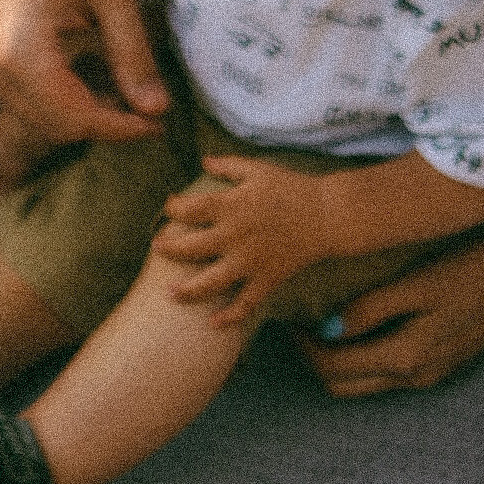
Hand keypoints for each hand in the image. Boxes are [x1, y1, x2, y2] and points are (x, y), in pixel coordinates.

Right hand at [0, 0, 169, 142]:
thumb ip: (132, 53)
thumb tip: (156, 110)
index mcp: (21, 52)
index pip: (79, 118)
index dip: (124, 128)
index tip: (162, 122)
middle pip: (58, 127)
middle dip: (106, 125)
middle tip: (150, 108)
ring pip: (40, 119)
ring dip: (83, 115)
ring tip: (125, 90)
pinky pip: (25, 99)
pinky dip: (61, 99)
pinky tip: (92, 75)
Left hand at [152, 155, 328, 325]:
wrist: (326, 214)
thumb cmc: (290, 188)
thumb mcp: (258, 169)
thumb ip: (228, 165)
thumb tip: (203, 160)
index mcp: (232, 205)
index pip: (191, 209)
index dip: (173, 208)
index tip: (169, 208)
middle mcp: (236, 235)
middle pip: (192, 248)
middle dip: (169, 249)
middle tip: (156, 248)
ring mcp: (250, 261)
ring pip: (211, 282)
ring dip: (187, 290)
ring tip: (169, 293)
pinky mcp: (266, 280)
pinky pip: (244, 304)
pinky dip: (228, 317)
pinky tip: (212, 323)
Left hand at [302, 242, 483, 395]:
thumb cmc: (475, 273)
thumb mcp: (420, 284)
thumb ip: (373, 308)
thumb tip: (329, 328)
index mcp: (405, 359)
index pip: (334, 369)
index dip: (304, 347)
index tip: (291, 316)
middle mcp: (413, 377)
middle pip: (344, 385)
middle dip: (316, 358)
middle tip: (300, 320)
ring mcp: (429, 373)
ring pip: (365, 380)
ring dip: (340, 356)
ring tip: (325, 315)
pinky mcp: (439, 361)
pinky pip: (388, 368)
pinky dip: (365, 352)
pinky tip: (363, 318)